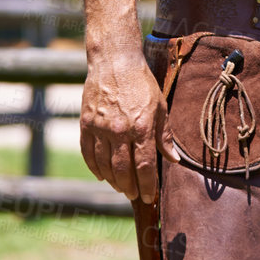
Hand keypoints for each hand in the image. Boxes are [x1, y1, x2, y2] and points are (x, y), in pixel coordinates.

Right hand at [79, 46, 168, 204]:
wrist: (114, 61)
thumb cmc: (141, 84)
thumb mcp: (160, 107)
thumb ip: (165, 136)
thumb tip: (174, 159)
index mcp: (141, 127)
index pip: (145, 166)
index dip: (147, 186)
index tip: (150, 198)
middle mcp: (119, 130)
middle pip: (123, 170)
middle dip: (130, 188)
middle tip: (134, 195)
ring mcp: (100, 128)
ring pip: (104, 165)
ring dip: (113, 180)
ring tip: (120, 187)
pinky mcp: (86, 123)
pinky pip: (88, 153)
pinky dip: (94, 167)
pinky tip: (101, 176)